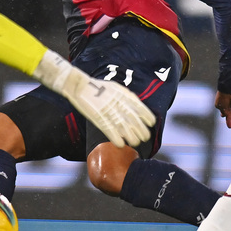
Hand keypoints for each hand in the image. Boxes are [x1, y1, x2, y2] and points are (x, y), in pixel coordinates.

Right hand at [33, 50, 155, 146]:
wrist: (79, 85)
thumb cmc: (97, 86)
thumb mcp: (116, 88)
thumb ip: (127, 97)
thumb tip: (136, 107)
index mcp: (124, 96)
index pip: (141, 109)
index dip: (147, 118)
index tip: (151, 124)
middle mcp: (119, 104)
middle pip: (135, 122)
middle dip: (142, 131)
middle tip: (144, 138)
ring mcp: (109, 112)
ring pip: (125, 129)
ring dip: (132, 138)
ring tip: (134, 143)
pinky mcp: (98, 119)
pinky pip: (110, 132)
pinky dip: (117, 140)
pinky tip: (121, 145)